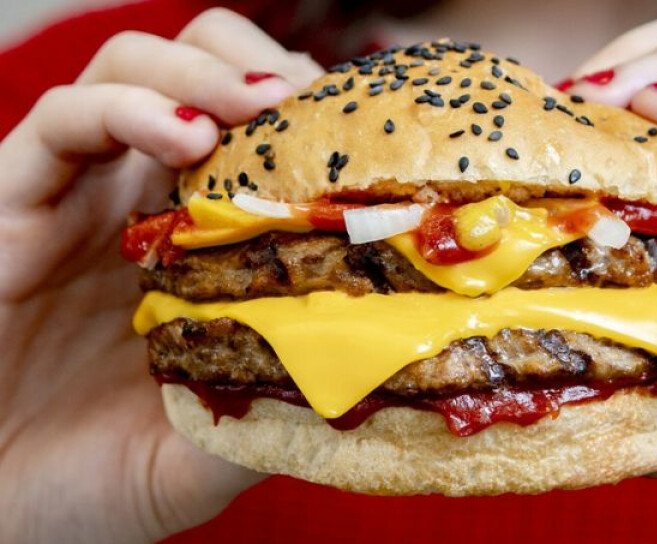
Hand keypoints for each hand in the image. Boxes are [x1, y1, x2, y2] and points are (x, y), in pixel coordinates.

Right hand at [0, 9, 321, 541]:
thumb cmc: (95, 484)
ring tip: (255, 106)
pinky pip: (59, 124)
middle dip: (253, 66)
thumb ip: (278, 410)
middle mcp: (136, 204)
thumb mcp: (212, 450)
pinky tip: (184, 134)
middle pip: (197, 73)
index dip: (305, 114)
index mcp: (194, 244)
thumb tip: (378, 380)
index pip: (255, 136)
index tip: (361, 131)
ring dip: (200, 71)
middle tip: (305, 102)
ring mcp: (73, 199)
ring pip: (129, 72)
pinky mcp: (8, 208)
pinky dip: (125, 108)